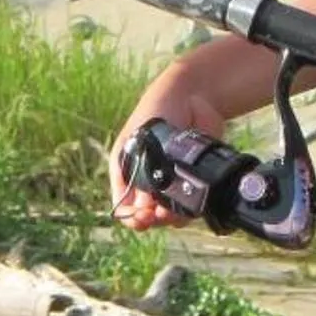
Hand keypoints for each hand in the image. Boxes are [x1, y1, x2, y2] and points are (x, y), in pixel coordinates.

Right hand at [109, 66, 236, 229]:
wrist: (191, 97)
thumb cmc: (157, 112)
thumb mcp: (140, 140)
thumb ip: (140, 169)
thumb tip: (150, 202)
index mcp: (125, 173)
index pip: (122, 208)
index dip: (132, 218)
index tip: (143, 216)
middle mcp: (145, 182)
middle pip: (146, 217)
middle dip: (153, 219)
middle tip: (160, 212)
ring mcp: (170, 184)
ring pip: (169, 216)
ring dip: (173, 217)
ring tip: (177, 207)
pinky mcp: (192, 182)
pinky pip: (190, 206)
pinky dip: (191, 209)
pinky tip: (193, 201)